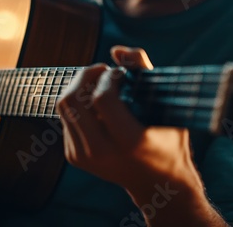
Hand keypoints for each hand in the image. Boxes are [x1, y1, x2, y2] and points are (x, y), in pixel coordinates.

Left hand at [56, 46, 201, 191]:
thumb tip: (116, 50)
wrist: (155, 182)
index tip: (119, 73)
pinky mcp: (73, 156)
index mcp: (128, 142)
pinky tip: (97, 106)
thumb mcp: (165, 107)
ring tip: (99, 84)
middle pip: (72, 101)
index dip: (108, 77)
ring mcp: (83, 156)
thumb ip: (143, 71)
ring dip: (78, 88)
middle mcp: (100, 152)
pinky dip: (79, 106)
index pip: (102, 98)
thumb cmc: (168, 141)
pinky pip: (66, 119)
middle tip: (102, 70)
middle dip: (84, 76)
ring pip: (64, 107)